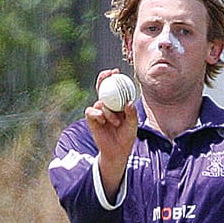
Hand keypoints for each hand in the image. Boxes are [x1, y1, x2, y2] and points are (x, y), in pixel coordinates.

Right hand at [84, 69, 136, 191]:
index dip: (113, 78)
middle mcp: (107, 106)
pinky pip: (91, 111)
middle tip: (108, 74)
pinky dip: (97, 114)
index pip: (114, 88)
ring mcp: (98, 112)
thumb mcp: (132, 124)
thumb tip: (129, 102)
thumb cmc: (126, 137)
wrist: (117, 152)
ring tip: (116, 123)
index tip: (116, 71)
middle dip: (103, 78)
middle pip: (102, 88)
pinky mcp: (91, 120)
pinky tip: (102, 120)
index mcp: (118, 104)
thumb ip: (131, 113)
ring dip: (109, 112)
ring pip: (100, 103)